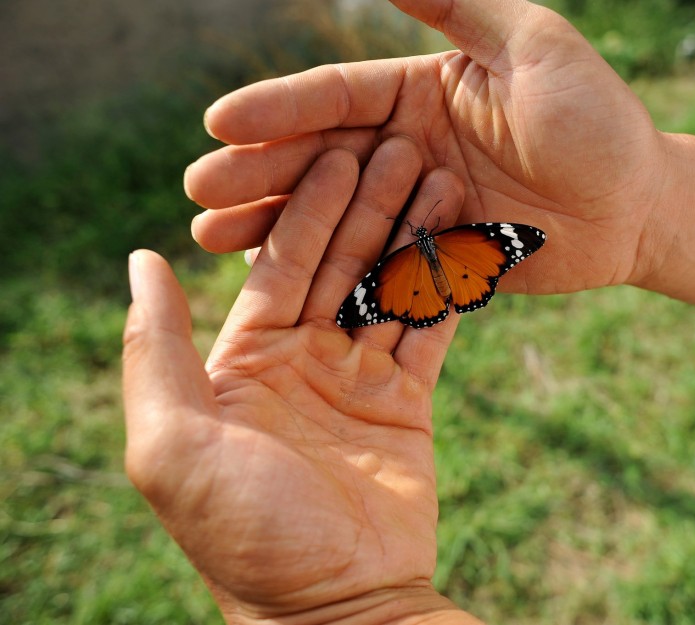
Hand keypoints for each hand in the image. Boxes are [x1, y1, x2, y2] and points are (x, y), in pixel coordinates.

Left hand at [123, 143, 482, 623]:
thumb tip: (141, 258)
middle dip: (370, 207)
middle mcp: (299, 360)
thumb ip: (156, 350)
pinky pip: (430, 333)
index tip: (341, 154)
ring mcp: (356, 379)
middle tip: (405, 148)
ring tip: (445, 178)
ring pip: (389, 289)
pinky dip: (449, 289)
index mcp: (242, 361)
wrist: (337, 607)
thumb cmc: (244, 533)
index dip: (308, 208)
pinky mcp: (407, 402)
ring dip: (414, 235)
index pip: (278, 264)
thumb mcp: (173, 444)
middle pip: (340, 265)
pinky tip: (468, 242)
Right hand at [184, 0, 665, 295]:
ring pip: (331, 215)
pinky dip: (325, 273)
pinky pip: (369, 264)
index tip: (219, 123)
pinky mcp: (431, 258)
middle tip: (198, 195)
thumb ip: (458, 5)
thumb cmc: (597, 120)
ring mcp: (414, 208)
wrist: (641, 205)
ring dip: (273, 227)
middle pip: (317, 160)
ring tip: (213, 243)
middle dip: (257, 174)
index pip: (335, 98)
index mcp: (420, 93)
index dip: (277, 110)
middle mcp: (406, 149)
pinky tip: (277, 284)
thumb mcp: (533, 47)